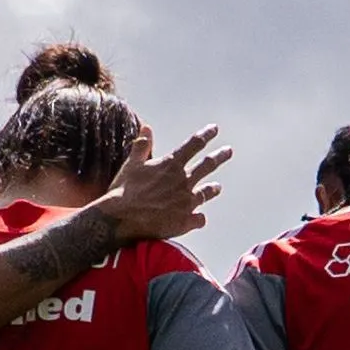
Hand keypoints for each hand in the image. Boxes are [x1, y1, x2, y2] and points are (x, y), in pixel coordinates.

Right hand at [94, 125, 232, 245]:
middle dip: (220, 156)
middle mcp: (183, 181)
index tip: (214, 129)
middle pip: (207, 165)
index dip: (206, 135)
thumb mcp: (131, 165)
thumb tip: (146, 128)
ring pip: (206, 193)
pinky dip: (198, 218)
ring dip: (212, 189)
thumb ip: (142, 146)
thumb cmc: (123, 192)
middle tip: (228, 151)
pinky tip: (198, 219)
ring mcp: (186, 202)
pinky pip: (199, 219)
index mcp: (171, 165)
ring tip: (217, 187)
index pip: (194, 144)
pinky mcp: (185, 221)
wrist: (120, 220)